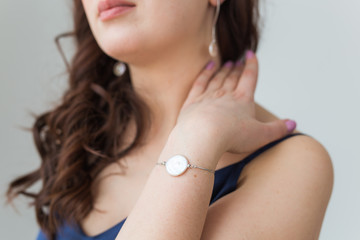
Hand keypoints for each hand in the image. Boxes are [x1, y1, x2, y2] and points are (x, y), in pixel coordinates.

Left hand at [175, 51, 295, 155]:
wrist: (202, 136)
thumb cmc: (232, 137)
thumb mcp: (261, 135)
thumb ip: (278, 129)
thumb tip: (294, 123)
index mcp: (243, 100)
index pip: (249, 78)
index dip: (251, 65)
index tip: (251, 55)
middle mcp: (225, 94)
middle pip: (233, 78)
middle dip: (237, 69)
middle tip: (238, 60)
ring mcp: (207, 96)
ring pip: (217, 79)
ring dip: (223, 70)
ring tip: (226, 63)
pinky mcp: (192, 102)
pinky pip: (200, 83)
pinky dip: (205, 73)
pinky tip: (208, 67)